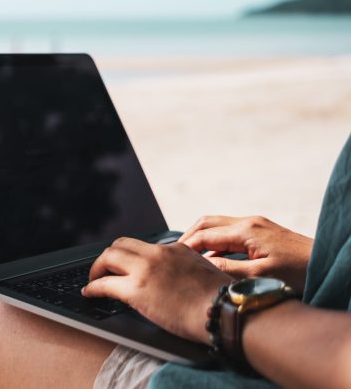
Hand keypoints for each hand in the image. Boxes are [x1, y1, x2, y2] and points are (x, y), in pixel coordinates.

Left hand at [83, 238, 231, 343]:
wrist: (226, 311)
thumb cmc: (223, 301)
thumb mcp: (206, 274)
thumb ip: (188, 269)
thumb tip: (179, 280)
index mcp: (176, 249)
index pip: (145, 246)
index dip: (130, 255)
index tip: (124, 264)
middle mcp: (158, 254)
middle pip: (121, 245)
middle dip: (108, 256)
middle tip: (102, 269)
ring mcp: (146, 270)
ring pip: (108, 257)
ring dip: (97, 268)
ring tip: (93, 280)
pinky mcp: (136, 290)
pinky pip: (104, 284)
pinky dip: (93, 287)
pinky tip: (89, 293)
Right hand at [178, 216, 312, 293]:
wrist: (327, 263)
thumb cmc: (299, 272)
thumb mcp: (260, 275)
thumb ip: (228, 269)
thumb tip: (202, 265)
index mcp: (245, 230)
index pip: (203, 235)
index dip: (185, 247)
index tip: (171, 259)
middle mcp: (248, 222)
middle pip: (206, 223)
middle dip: (188, 237)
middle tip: (174, 255)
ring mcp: (255, 224)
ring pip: (216, 224)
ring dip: (200, 238)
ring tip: (188, 257)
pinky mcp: (261, 230)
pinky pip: (228, 231)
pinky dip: (215, 241)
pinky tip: (212, 257)